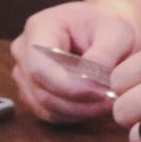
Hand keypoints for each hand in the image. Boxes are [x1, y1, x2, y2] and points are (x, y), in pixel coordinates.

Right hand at [10, 0, 140, 123]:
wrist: (105, 30)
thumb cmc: (109, 25)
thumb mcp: (116, 32)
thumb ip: (104, 54)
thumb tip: (91, 83)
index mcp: (38, 27)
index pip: (40, 67)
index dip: (68, 87)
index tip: (100, 93)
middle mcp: (24, 51)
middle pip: (41, 91)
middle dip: (78, 102)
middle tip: (111, 101)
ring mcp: (24, 73)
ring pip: (44, 107)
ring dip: (78, 112)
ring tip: (107, 104)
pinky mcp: (32, 92)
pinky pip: (49, 113)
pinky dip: (74, 115)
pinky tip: (95, 106)